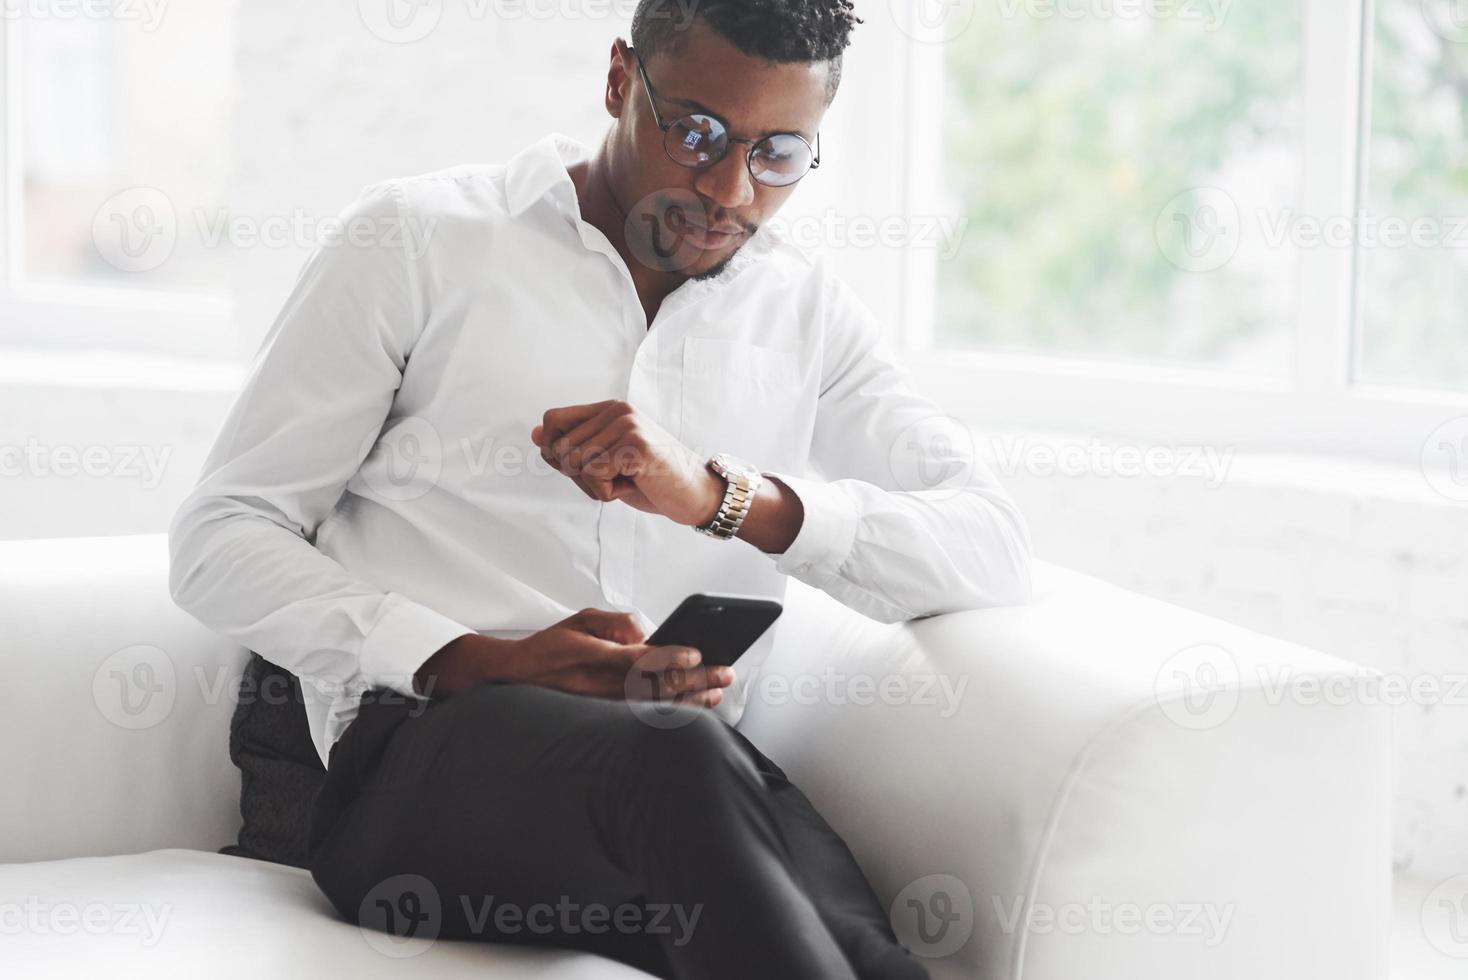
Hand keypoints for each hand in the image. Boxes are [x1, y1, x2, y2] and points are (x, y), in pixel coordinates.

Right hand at [434, 608, 732, 707]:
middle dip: (695, 680)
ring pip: (656, 706)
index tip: (696, 653)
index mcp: (597, 657)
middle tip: (725, 672)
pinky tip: (694, 708)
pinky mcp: (608, 717)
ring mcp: (606, 706)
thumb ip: (615, 622)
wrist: (521, 675)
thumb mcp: (582, 619)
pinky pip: (647, 717)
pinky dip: (674, 713)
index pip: (640, 659)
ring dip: (690, 700)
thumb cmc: (554, 645)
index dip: (670, 658)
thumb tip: (645, 631)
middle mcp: (603, 685)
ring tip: (718, 692)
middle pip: (657, 685)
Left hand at [532, 399, 725, 526]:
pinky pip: (594, 476)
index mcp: (609, 409)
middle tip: (613, 480)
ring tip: (627, 481)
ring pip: (575, 463)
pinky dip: (607, 492)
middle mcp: (617, 411)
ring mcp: (627, 426)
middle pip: (560, 447)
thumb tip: (536, 434)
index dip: (554, 450)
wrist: (697, 495)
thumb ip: (575, 448)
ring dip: (594, 486)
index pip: (553, 420)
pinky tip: (634, 486)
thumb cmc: (652, 481)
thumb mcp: (607, 463)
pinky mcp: (635, 445)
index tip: (581, 468)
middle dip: (578, 476)